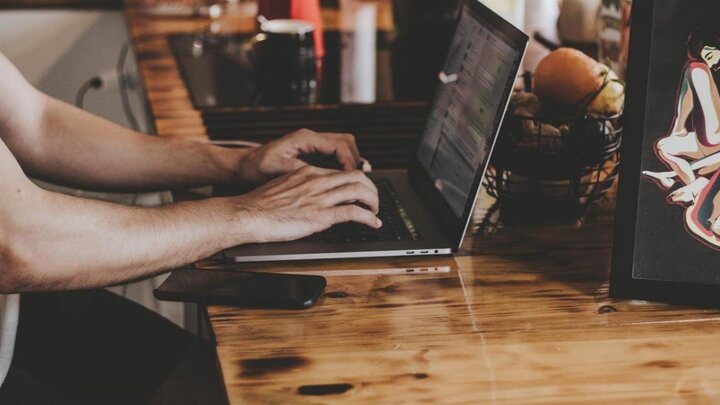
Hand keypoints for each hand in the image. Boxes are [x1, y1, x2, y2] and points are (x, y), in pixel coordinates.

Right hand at [232, 166, 380, 242]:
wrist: (247, 214)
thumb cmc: (258, 206)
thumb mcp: (282, 188)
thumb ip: (299, 189)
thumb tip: (310, 197)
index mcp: (307, 173)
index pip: (340, 172)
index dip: (356, 181)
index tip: (361, 191)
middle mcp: (316, 181)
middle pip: (356, 176)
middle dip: (371, 188)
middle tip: (374, 200)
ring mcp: (319, 198)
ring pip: (360, 191)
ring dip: (374, 202)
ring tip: (376, 212)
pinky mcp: (320, 216)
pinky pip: (354, 213)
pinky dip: (369, 218)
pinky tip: (373, 223)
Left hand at [236, 129, 360, 184]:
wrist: (242, 167)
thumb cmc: (255, 168)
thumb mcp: (277, 170)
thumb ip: (300, 171)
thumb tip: (323, 177)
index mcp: (304, 139)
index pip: (339, 145)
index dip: (350, 162)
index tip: (353, 178)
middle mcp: (311, 139)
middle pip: (347, 143)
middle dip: (355, 161)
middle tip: (357, 182)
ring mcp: (312, 146)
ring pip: (343, 150)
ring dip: (350, 165)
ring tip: (352, 184)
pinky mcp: (311, 156)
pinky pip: (334, 159)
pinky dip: (341, 169)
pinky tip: (340, 185)